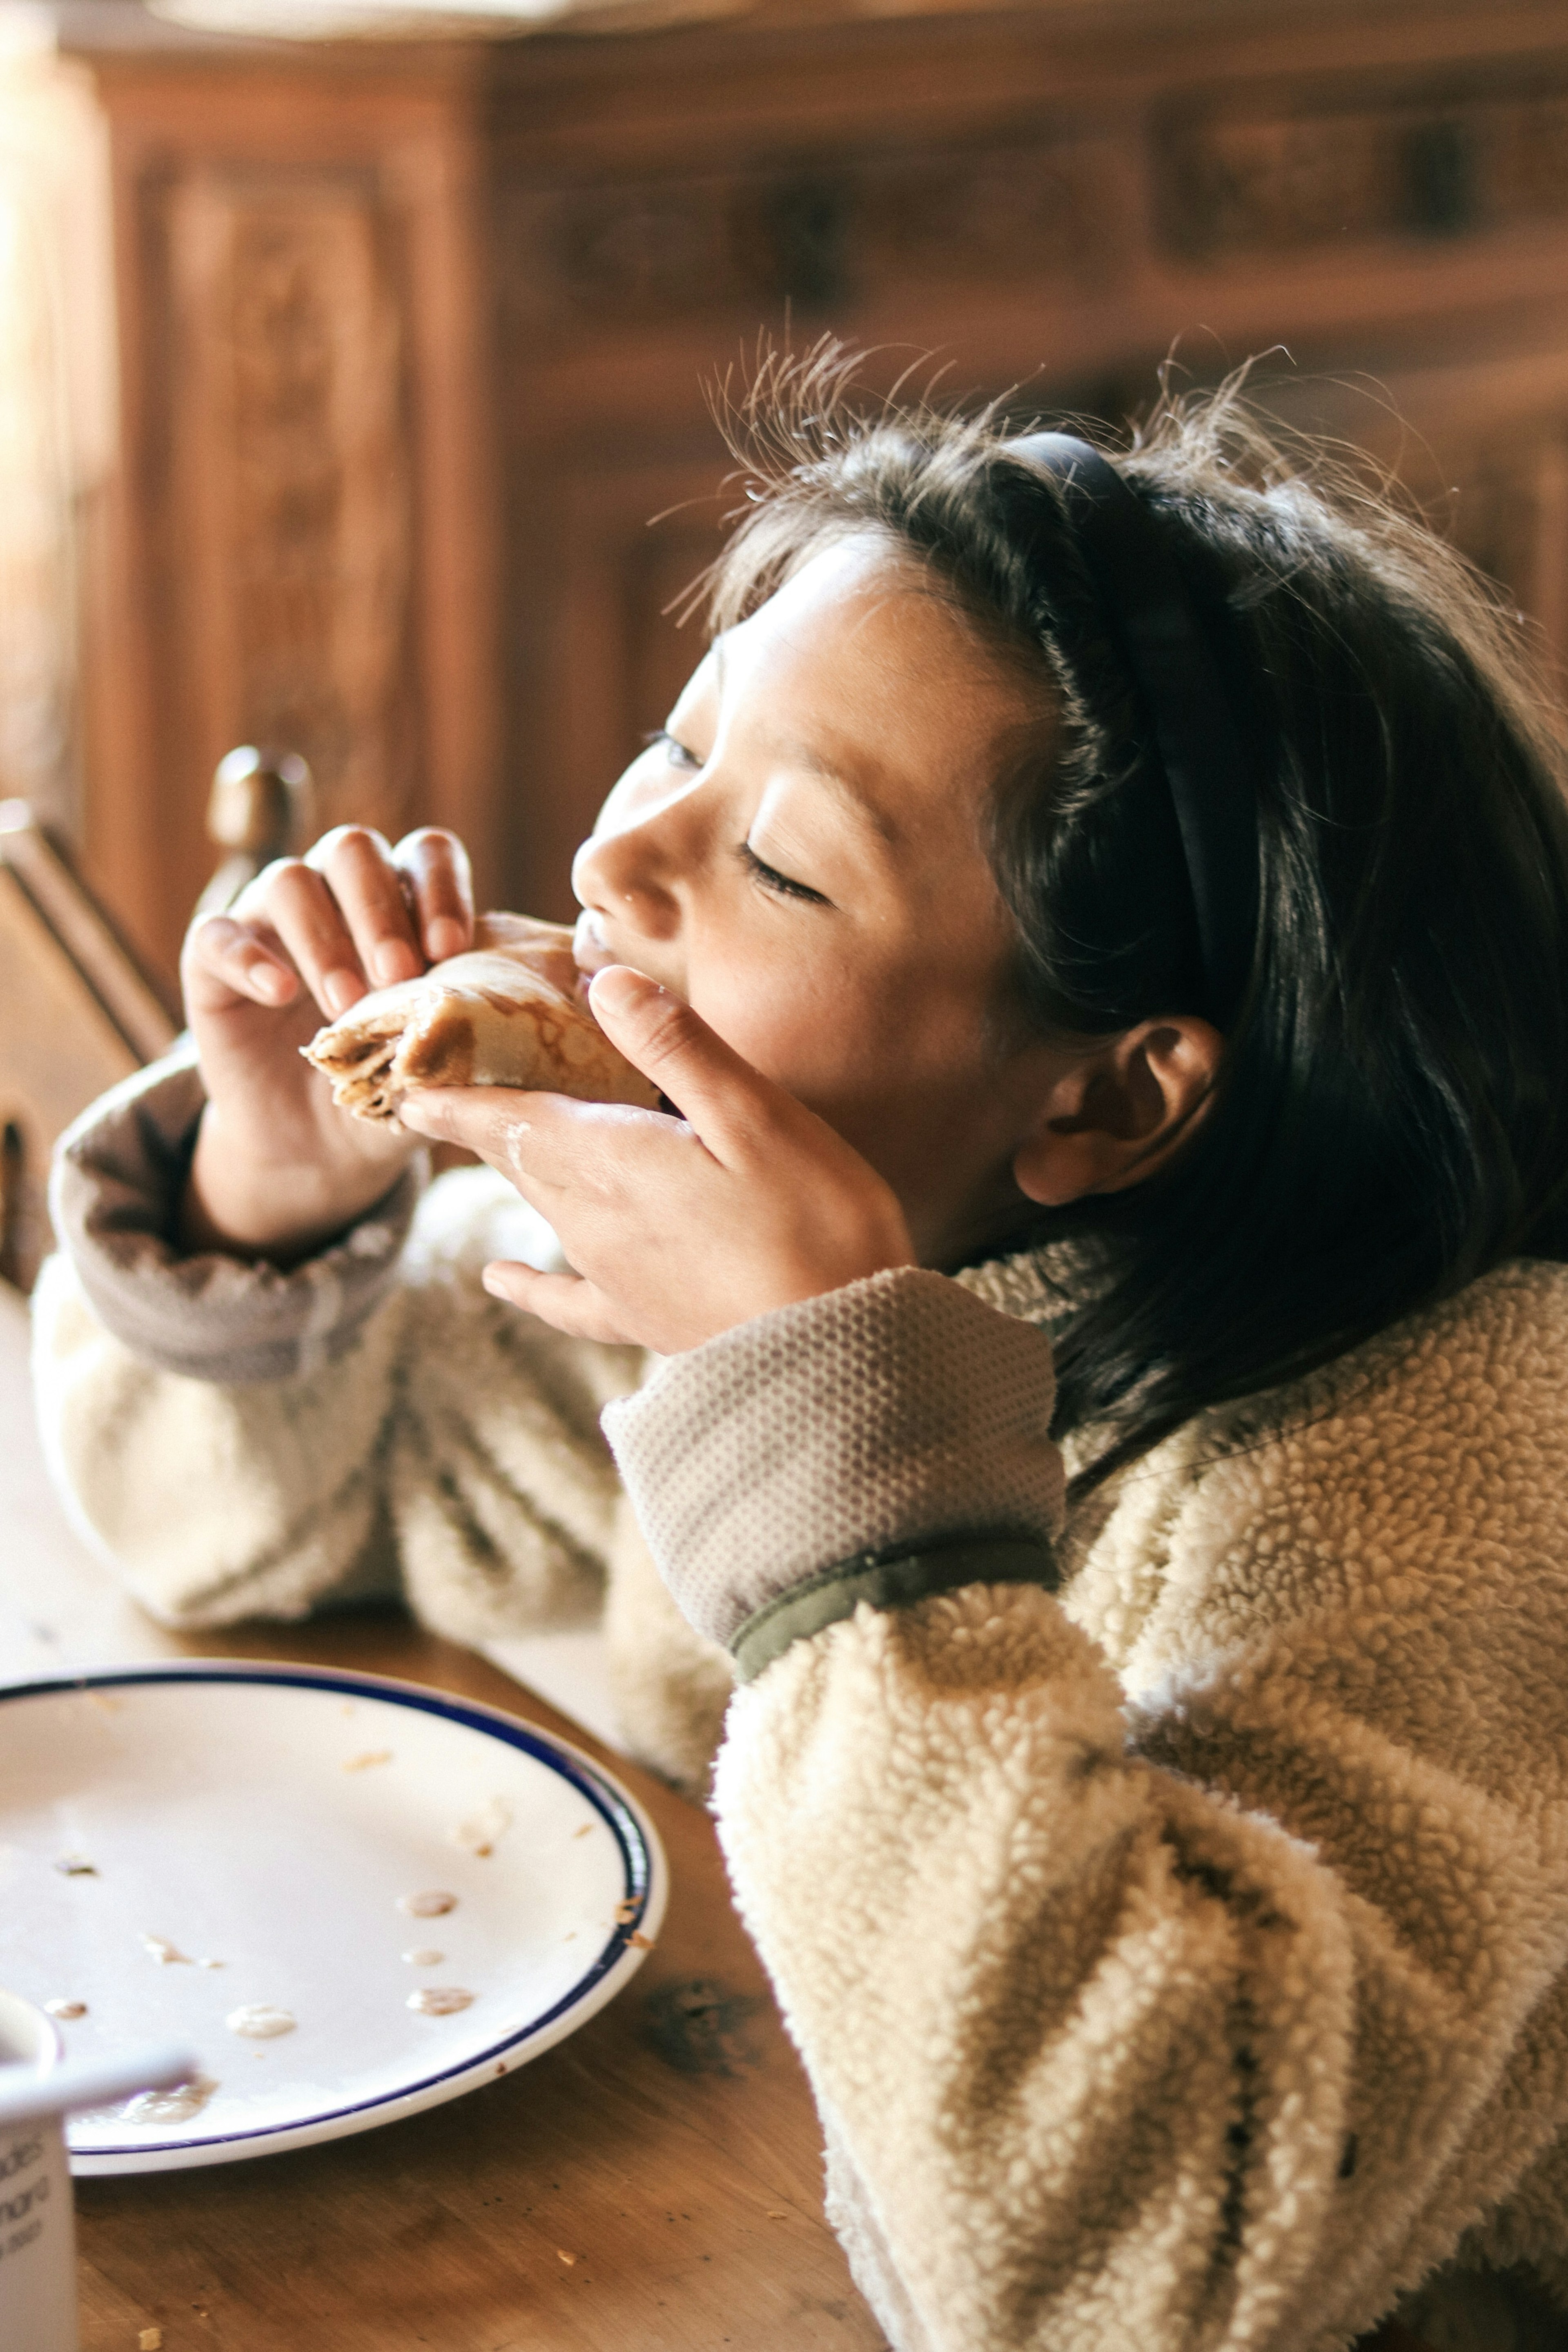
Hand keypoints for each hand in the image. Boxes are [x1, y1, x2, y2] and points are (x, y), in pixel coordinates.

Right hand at [180, 825, 473, 1260]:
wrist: (324, 1151)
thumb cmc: (396, 1090)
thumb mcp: (442, 1062)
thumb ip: (470, 1029)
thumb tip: (517, 1017)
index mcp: (402, 903)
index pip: (425, 854)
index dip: (439, 887)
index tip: (451, 949)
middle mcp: (334, 897)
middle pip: (353, 849)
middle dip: (379, 909)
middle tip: (399, 975)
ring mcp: (269, 924)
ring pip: (289, 881)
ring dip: (323, 938)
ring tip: (346, 1004)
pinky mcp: (212, 963)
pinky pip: (216, 935)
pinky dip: (248, 957)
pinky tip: (279, 993)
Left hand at [398, 966, 914, 1350]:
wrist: (837, 1351)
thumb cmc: (813, 1223)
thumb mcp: (756, 1115)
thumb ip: (675, 1047)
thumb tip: (599, 981)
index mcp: (613, 1160)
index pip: (509, 1116)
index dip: (455, 1092)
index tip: (403, 1073)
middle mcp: (591, 1219)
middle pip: (515, 1157)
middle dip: (476, 1119)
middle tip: (433, 1088)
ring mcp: (612, 1274)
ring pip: (539, 1207)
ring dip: (509, 1168)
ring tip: (482, 1138)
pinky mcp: (642, 1319)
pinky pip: (564, 1298)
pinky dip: (530, 1283)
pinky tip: (502, 1279)